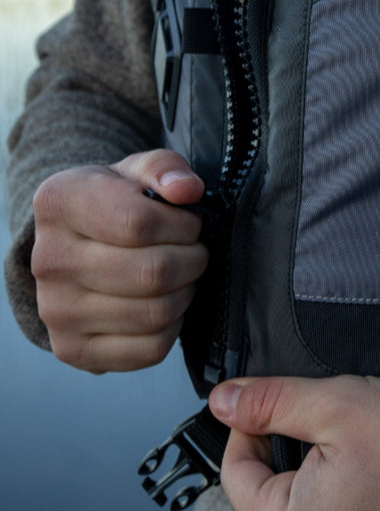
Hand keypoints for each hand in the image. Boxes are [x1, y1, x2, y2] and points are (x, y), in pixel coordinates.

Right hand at [31, 150, 207, 372]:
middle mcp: (48, 259)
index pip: (140, 223)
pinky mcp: (74, 350)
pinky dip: (173, 326)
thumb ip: (166, 167)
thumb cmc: (116, 201)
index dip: (182, 225)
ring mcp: (56, 311)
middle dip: (192, 260)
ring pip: (156, 313)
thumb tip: (187, 189)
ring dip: (186, 291)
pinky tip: (165, 302)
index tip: (189, 222)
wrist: (77, 245)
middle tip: (194, 251)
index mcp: (59, 203)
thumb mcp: (137, 170)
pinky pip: (150, 349)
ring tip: (181, 274)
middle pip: (152, 273)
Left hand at [209, 374, 379, 510]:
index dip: (247, 429)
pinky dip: (338, 474)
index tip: (269, 404)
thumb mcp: (336, 404)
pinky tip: (365, 455)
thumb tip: (221, 402)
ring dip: (313, 459)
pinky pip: (332, 502)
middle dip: (286, 444)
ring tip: (348, 435)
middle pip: (269, 490)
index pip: (237, 479)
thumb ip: (272, 403)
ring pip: (301, 493)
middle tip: (320, 416)